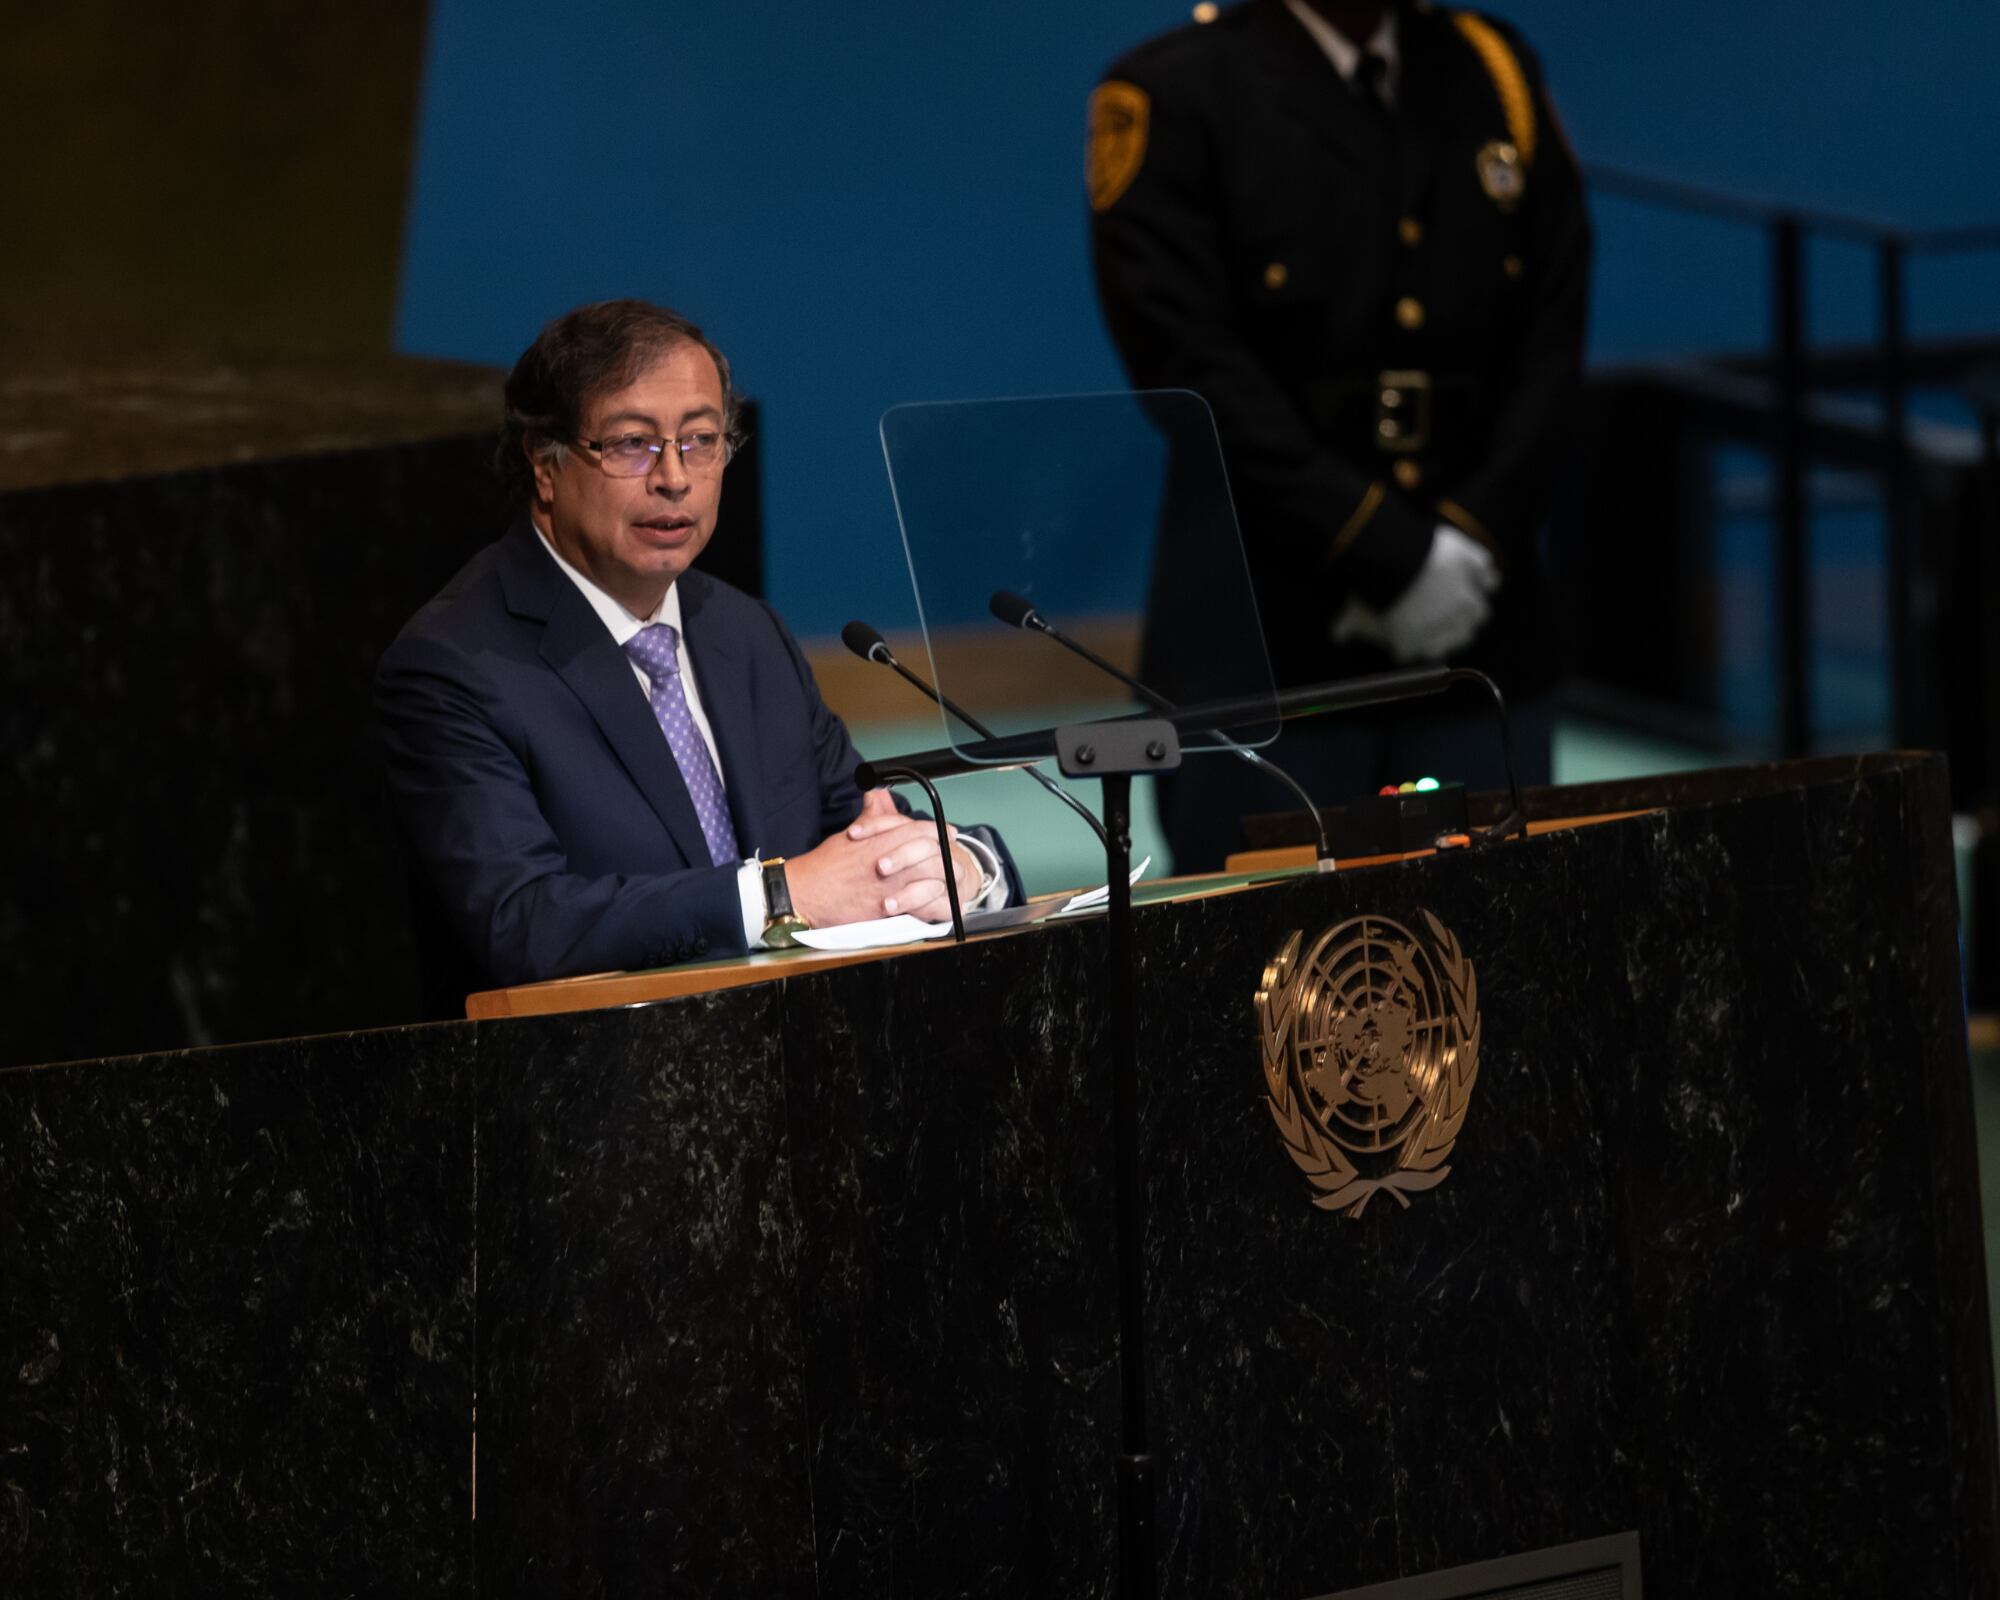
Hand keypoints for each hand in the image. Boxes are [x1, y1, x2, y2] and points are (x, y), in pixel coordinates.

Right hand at [785, 789, 981, 926]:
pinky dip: (939, 907)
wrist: (806, 894)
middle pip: (932, 854)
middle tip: (954, 855)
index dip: (938, 830)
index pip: (919, 830)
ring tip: (956, 879)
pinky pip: (923, 908)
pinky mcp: (887, 911)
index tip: (947, 833)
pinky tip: (949, 906)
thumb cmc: (824, 865)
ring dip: (948, 879)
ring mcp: (890, 887)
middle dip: (948, 854)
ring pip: (932, 880)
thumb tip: (876, 794)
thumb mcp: (850, 834)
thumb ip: (871, 818)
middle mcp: (889, 862)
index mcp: (879, 841)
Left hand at [1332, 525, 1497, 662]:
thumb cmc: (1372, 596)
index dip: (1428, 643)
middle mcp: (1452, 625)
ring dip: (1473, 605)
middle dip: (1455, 628)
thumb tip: (1338, 635)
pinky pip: (1486, 572)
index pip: (1434, 650)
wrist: (1393, 562)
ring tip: (1466, 594)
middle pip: (1463, 634)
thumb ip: (1349, 629)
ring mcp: (1466, 596)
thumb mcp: (1355, 618)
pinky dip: (1482, 571)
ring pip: (1479, 609)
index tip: (1422, 637)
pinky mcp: (1473, 565)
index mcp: (1424, 643)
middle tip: (1448, 616)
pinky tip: (1477, 569)